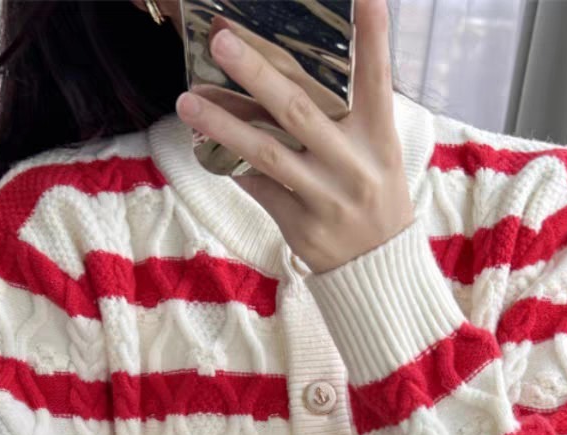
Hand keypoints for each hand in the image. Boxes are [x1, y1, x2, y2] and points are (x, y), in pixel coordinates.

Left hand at [174, 0, 414, 273]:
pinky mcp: (300, 224)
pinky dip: (230, 164)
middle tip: (222, 41)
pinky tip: (202, 144)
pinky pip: (258, 187)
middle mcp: (353, 164)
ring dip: (223, 124)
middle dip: (257, 73)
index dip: (371, 36)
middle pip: (299, 110)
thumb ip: (345, 113)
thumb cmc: (373, 193)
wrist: (376, 266)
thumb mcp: (376, 150)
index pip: (376, 78)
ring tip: (187, 101)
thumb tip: (286, 66)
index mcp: (378, 136)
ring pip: (267, 153)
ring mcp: (325, 196)